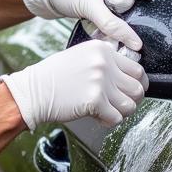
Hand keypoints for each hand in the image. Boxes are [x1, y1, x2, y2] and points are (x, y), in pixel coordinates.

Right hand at [0, 40, 148, 130]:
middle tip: (119, 104)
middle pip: (138, 87)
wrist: (33, 91)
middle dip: (131, 100)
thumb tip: (127, 77)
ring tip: (107, 111)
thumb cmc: (53, 77)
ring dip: (121, 112)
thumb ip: (104, 62)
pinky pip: (116, 118)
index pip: (137, 69)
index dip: (137, 84)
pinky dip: (108, 121)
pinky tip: (97, 117)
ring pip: (130, 105)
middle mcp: (104, 63)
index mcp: (102, 50)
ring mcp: (100, 82)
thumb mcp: (80, 56)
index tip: (130, 91)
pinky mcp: (95, 100)